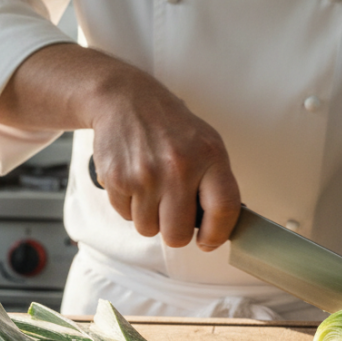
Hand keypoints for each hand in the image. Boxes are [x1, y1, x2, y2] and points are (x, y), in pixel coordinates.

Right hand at [0, 44, 239, 249]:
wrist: (125, 99)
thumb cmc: (171, 126)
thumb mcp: (206, 143)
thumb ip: (216, 183)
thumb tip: (218, 228)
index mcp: (209, 156)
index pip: (224, 209)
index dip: (217, 235)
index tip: (208, 241)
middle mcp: (178, 166)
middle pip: (178, 234)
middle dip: (175, 232)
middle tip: (173, 214)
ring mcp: (145, 174)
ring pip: (148, 229)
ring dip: (150, 217)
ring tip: (152, 189)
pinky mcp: (117, 178)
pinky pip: (126, 216)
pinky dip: (130, 206)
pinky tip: (135, 180)